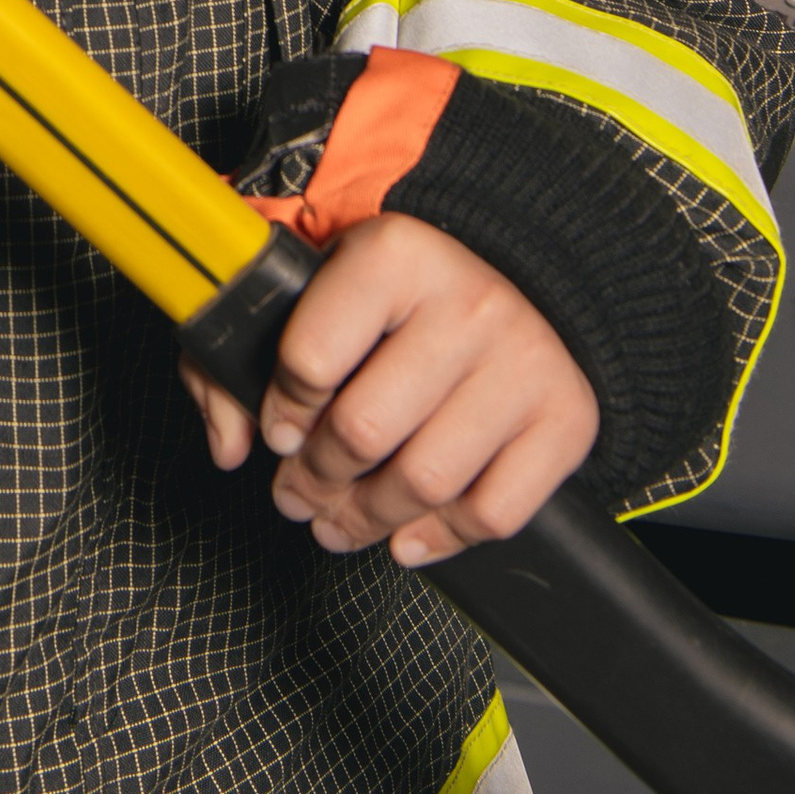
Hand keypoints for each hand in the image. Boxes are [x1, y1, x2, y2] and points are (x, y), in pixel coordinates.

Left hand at [178, 212, 597, 567]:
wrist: (521, 277)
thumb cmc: (399, 295)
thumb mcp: (310, 286)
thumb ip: (240, 352)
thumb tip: (229, 441)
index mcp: (395, 254)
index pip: (312, 356)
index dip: (283, 409)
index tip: (279, 430)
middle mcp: (467, 303)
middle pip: (364, 432)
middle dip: (316, 478)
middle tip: (298, 492)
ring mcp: (524, 363)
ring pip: (424, 483)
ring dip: (366, 519)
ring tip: (338, 520)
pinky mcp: (565, 419)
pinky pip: (493, 513)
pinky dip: (441, 539)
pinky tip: (406, 534)